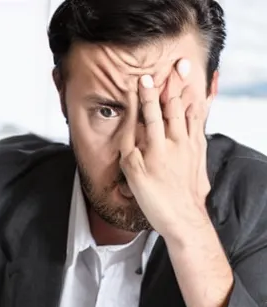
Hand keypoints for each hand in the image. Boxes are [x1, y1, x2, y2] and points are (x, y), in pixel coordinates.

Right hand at [119, 59, 210, 240]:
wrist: (183, 218)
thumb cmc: (155, 199)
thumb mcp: (133, 175)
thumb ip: (130, 147)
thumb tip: (130, 126)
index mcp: (157, 146)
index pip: (151, 113)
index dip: (146, 95)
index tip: (144, 78)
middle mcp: (176, 142)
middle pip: (174, 107)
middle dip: (172, 85)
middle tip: (176, 65)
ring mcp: (191, 146)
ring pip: (190, 113)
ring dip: (187, 92)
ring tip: (189, 75)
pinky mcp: (199, 154)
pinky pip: (200, 126)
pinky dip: (200, 111)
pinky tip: (200, 102)